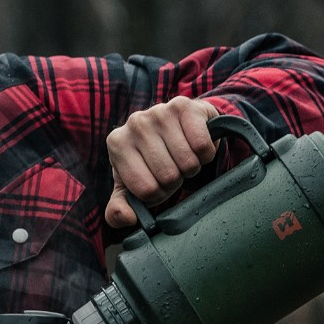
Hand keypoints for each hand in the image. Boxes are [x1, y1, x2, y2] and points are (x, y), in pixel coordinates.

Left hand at [104, 96, 219, 227]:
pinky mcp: (184, 105)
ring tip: (185, 156)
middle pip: (168, 177)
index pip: (145, 190)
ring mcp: (159, 111)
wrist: (178, 127)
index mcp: (117, 144)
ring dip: (192, 167)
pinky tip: (196, 145)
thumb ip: (119, 208)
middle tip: (174, 168)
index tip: (158, 182)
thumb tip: (127, 218)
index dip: (158, 194)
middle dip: (176, 181)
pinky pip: (202, 146)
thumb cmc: (152, 161)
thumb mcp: (131, 186)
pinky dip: (206, 154)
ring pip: (187, 162)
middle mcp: (134, 123)